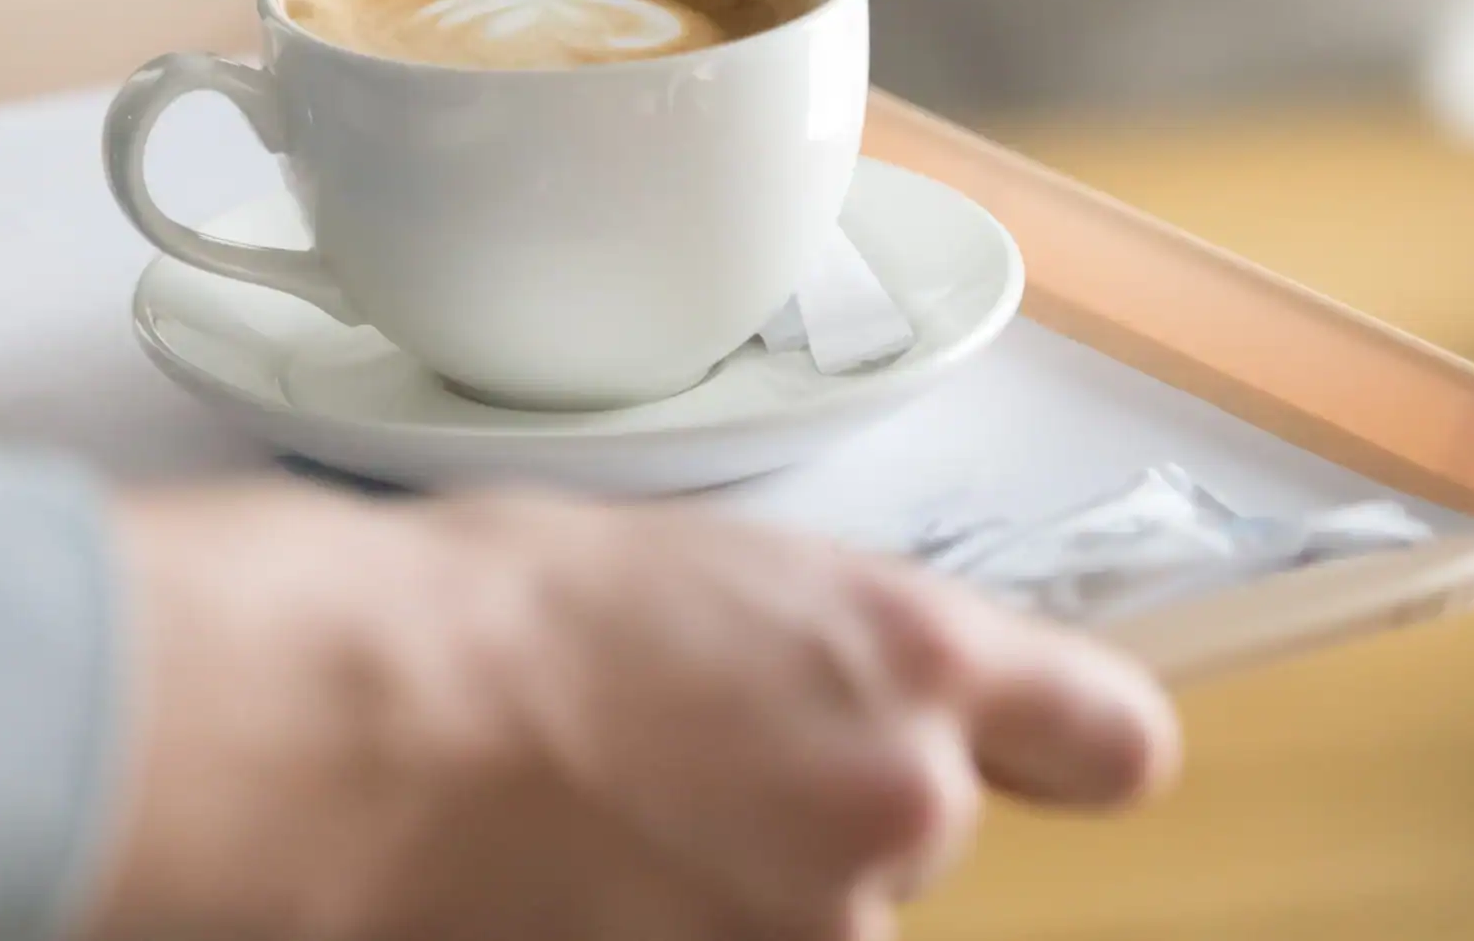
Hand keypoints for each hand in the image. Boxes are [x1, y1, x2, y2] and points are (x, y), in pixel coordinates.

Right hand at [92, 488, 1176, 940]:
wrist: (364, 721)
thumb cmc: (497, 609)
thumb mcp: (716, 569)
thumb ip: (834, 643)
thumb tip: (853, 682)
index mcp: (912, 655)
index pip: (1109, 735)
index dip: (1068, 745)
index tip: (1048, 750)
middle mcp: (898, 801)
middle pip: (921, 830)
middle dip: (829, 807)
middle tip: (694, 758)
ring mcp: (817, 927)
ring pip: (821, 913)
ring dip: (745, 883)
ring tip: (609, 814)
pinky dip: (682, 920)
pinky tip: (587, 870)